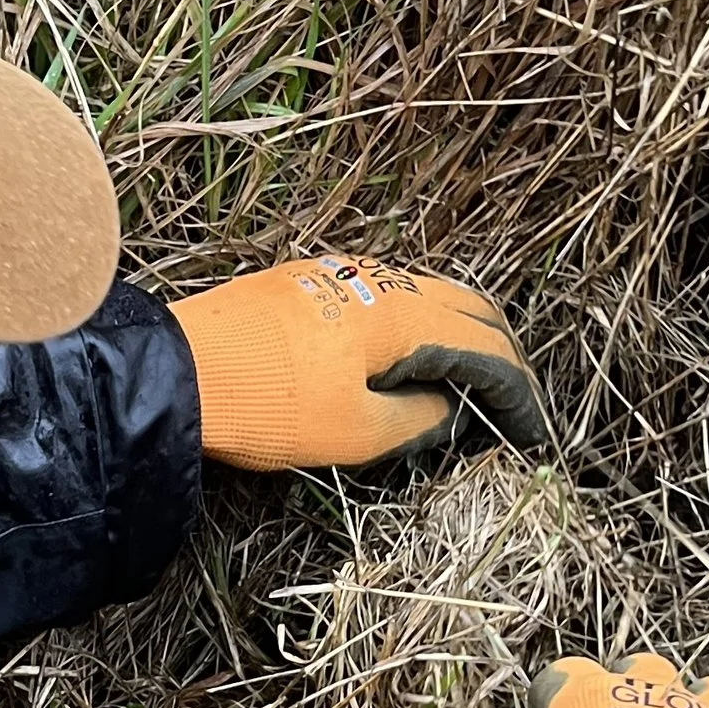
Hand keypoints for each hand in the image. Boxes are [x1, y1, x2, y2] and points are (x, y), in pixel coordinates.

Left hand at [172, 256, 548, 472]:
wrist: (175, 369)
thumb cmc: (267, 404)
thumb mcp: (355, 434)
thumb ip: (417, 420)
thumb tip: (448, 411)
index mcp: (403, 313)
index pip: (486, 347)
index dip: (518, 392)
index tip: (533, 431)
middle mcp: (380, 279)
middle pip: (465, 306)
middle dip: (498, 354)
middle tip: (511, 401)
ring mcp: (342, 274)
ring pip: (425, 295)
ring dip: (457, 334)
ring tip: (466, 381)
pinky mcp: (308, 282)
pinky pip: (385, 296)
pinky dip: (416, 326)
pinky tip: (404, 358)